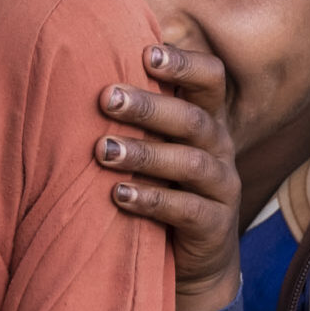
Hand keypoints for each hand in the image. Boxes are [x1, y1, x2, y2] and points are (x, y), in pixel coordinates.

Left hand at [95, 43, 240, 310]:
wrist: (192, 257)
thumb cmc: (163, 183)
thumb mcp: (157, 142)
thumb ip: (137, 109)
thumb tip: (87, 61)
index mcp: (207, 118)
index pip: (211, 78)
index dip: (184, 64)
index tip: (146, 53)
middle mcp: (220, 147)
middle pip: (192, 119)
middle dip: (149, 107)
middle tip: (107, 98)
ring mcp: (222, 187)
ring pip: (189, 163)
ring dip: (144, 154)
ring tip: (103, 150)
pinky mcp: (216, 225)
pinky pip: (187, 210)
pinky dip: (152, 200)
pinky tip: (119, 194)